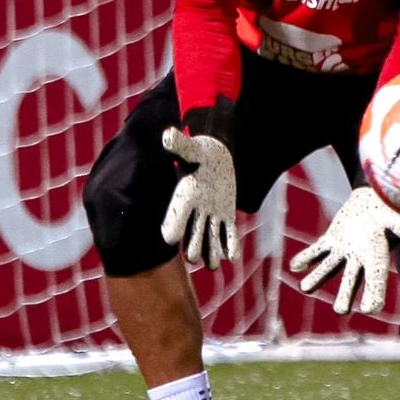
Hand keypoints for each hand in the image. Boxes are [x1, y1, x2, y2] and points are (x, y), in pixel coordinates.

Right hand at [160, 127, 238, 268]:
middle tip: (192, 258)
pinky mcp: (225, 217)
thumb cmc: (203, 150)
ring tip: (215, 264)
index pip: (175, 215)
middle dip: (192, 247)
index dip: (172, 226)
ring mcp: (210, 216)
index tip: (168, 238)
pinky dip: (230, 246)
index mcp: (184, 196)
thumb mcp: (194, 148)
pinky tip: (233, 256)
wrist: (219, 155)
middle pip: (191, 235)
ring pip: (209, 241)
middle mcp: (195, 211)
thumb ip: (181, 145)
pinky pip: (227, 236)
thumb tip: (167, 135)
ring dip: (211, 253)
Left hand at [288, 187, 399, 314]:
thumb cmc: (393, 207)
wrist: (378, 192)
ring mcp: (345, 250)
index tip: (369, 309)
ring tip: (306, 286)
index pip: (376, 284)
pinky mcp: (332, 239)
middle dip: (345, 296)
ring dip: (317, 277)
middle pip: (350, 282)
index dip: (373, 296)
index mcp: (377, 259)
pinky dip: (306, 258)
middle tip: (341, 310)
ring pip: (329, 269)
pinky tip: (295, 266)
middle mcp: (360, 260)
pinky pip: (317, 251)